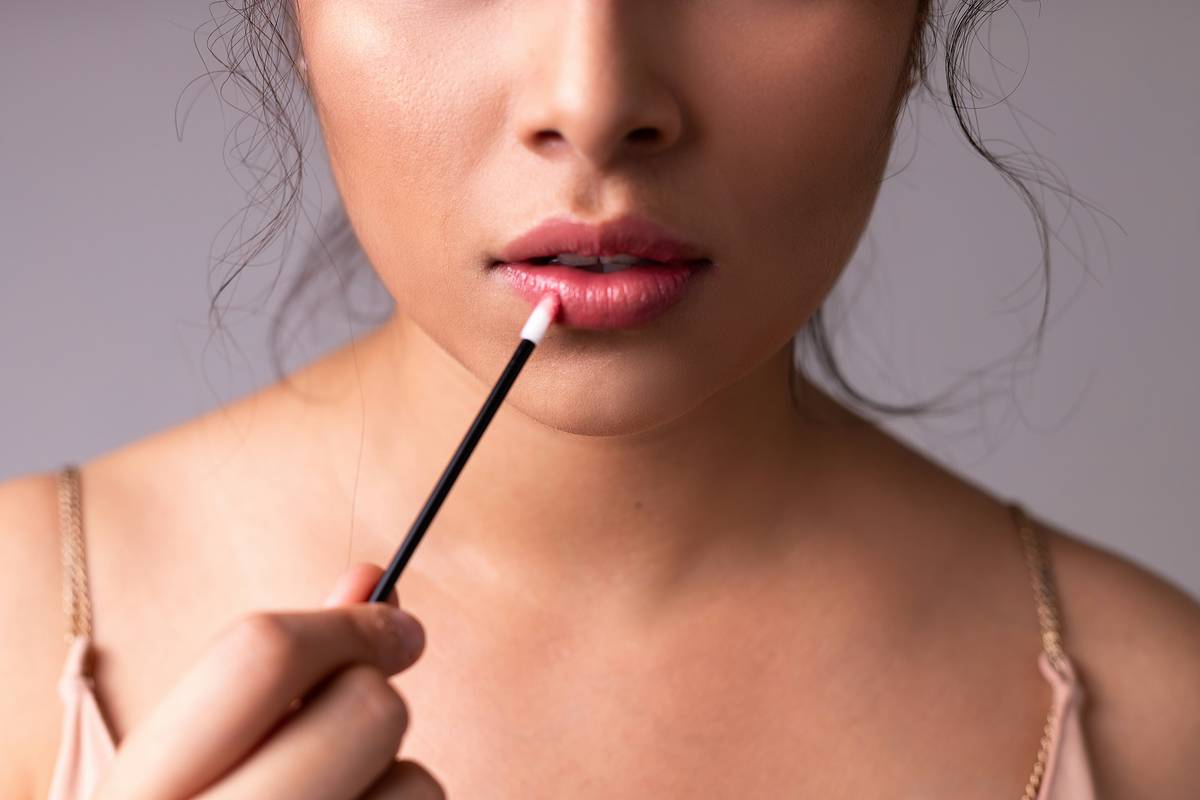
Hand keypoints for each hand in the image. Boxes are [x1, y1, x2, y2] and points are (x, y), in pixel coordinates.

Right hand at [93, 563, 444, 799]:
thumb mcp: (195, 764)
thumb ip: (278, 670)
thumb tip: (373, 577)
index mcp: (141, 792)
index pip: (259, 655)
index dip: (347, 622)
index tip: (396, 625)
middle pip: (367, 710)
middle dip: (378, 699)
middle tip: (356, 720)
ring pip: (421, 783)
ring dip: (396, 783)